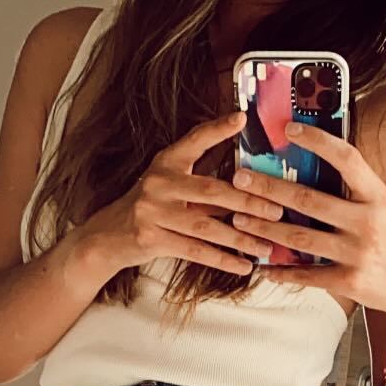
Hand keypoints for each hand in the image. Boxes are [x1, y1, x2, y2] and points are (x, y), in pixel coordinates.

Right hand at [90, 111, 284, 279]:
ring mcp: (153, 211)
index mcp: (166, 163)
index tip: (241, 119)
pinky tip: (243, 267)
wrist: (108, 236)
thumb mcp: (171, 188)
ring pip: (206, 226)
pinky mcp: (151, 238)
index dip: (217, 129)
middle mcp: (159, 183)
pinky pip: (194, 251)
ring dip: (240, 239)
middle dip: (248, 203)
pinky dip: (222, 260)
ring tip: (266, 247)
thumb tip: (250, 190)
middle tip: (277, 211)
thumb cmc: (151, 210)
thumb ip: (203, 184)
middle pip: (211, 191)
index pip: (194, 140)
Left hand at [231, 121, 385, 329]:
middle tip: (239, 178)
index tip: (288, 129)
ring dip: (264, 229)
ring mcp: (359, 254)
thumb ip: (354, 190)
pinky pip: (307, 276)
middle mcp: (369, 222)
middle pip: (308, 201)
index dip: (317, 141)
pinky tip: (262, 266)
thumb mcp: (384, 208)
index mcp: (378, 196)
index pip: (347, 159)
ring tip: (238, 219)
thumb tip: (314, 163)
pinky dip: (281, 271)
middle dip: (268, 189)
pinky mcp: (350, 283)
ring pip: (299, 238)